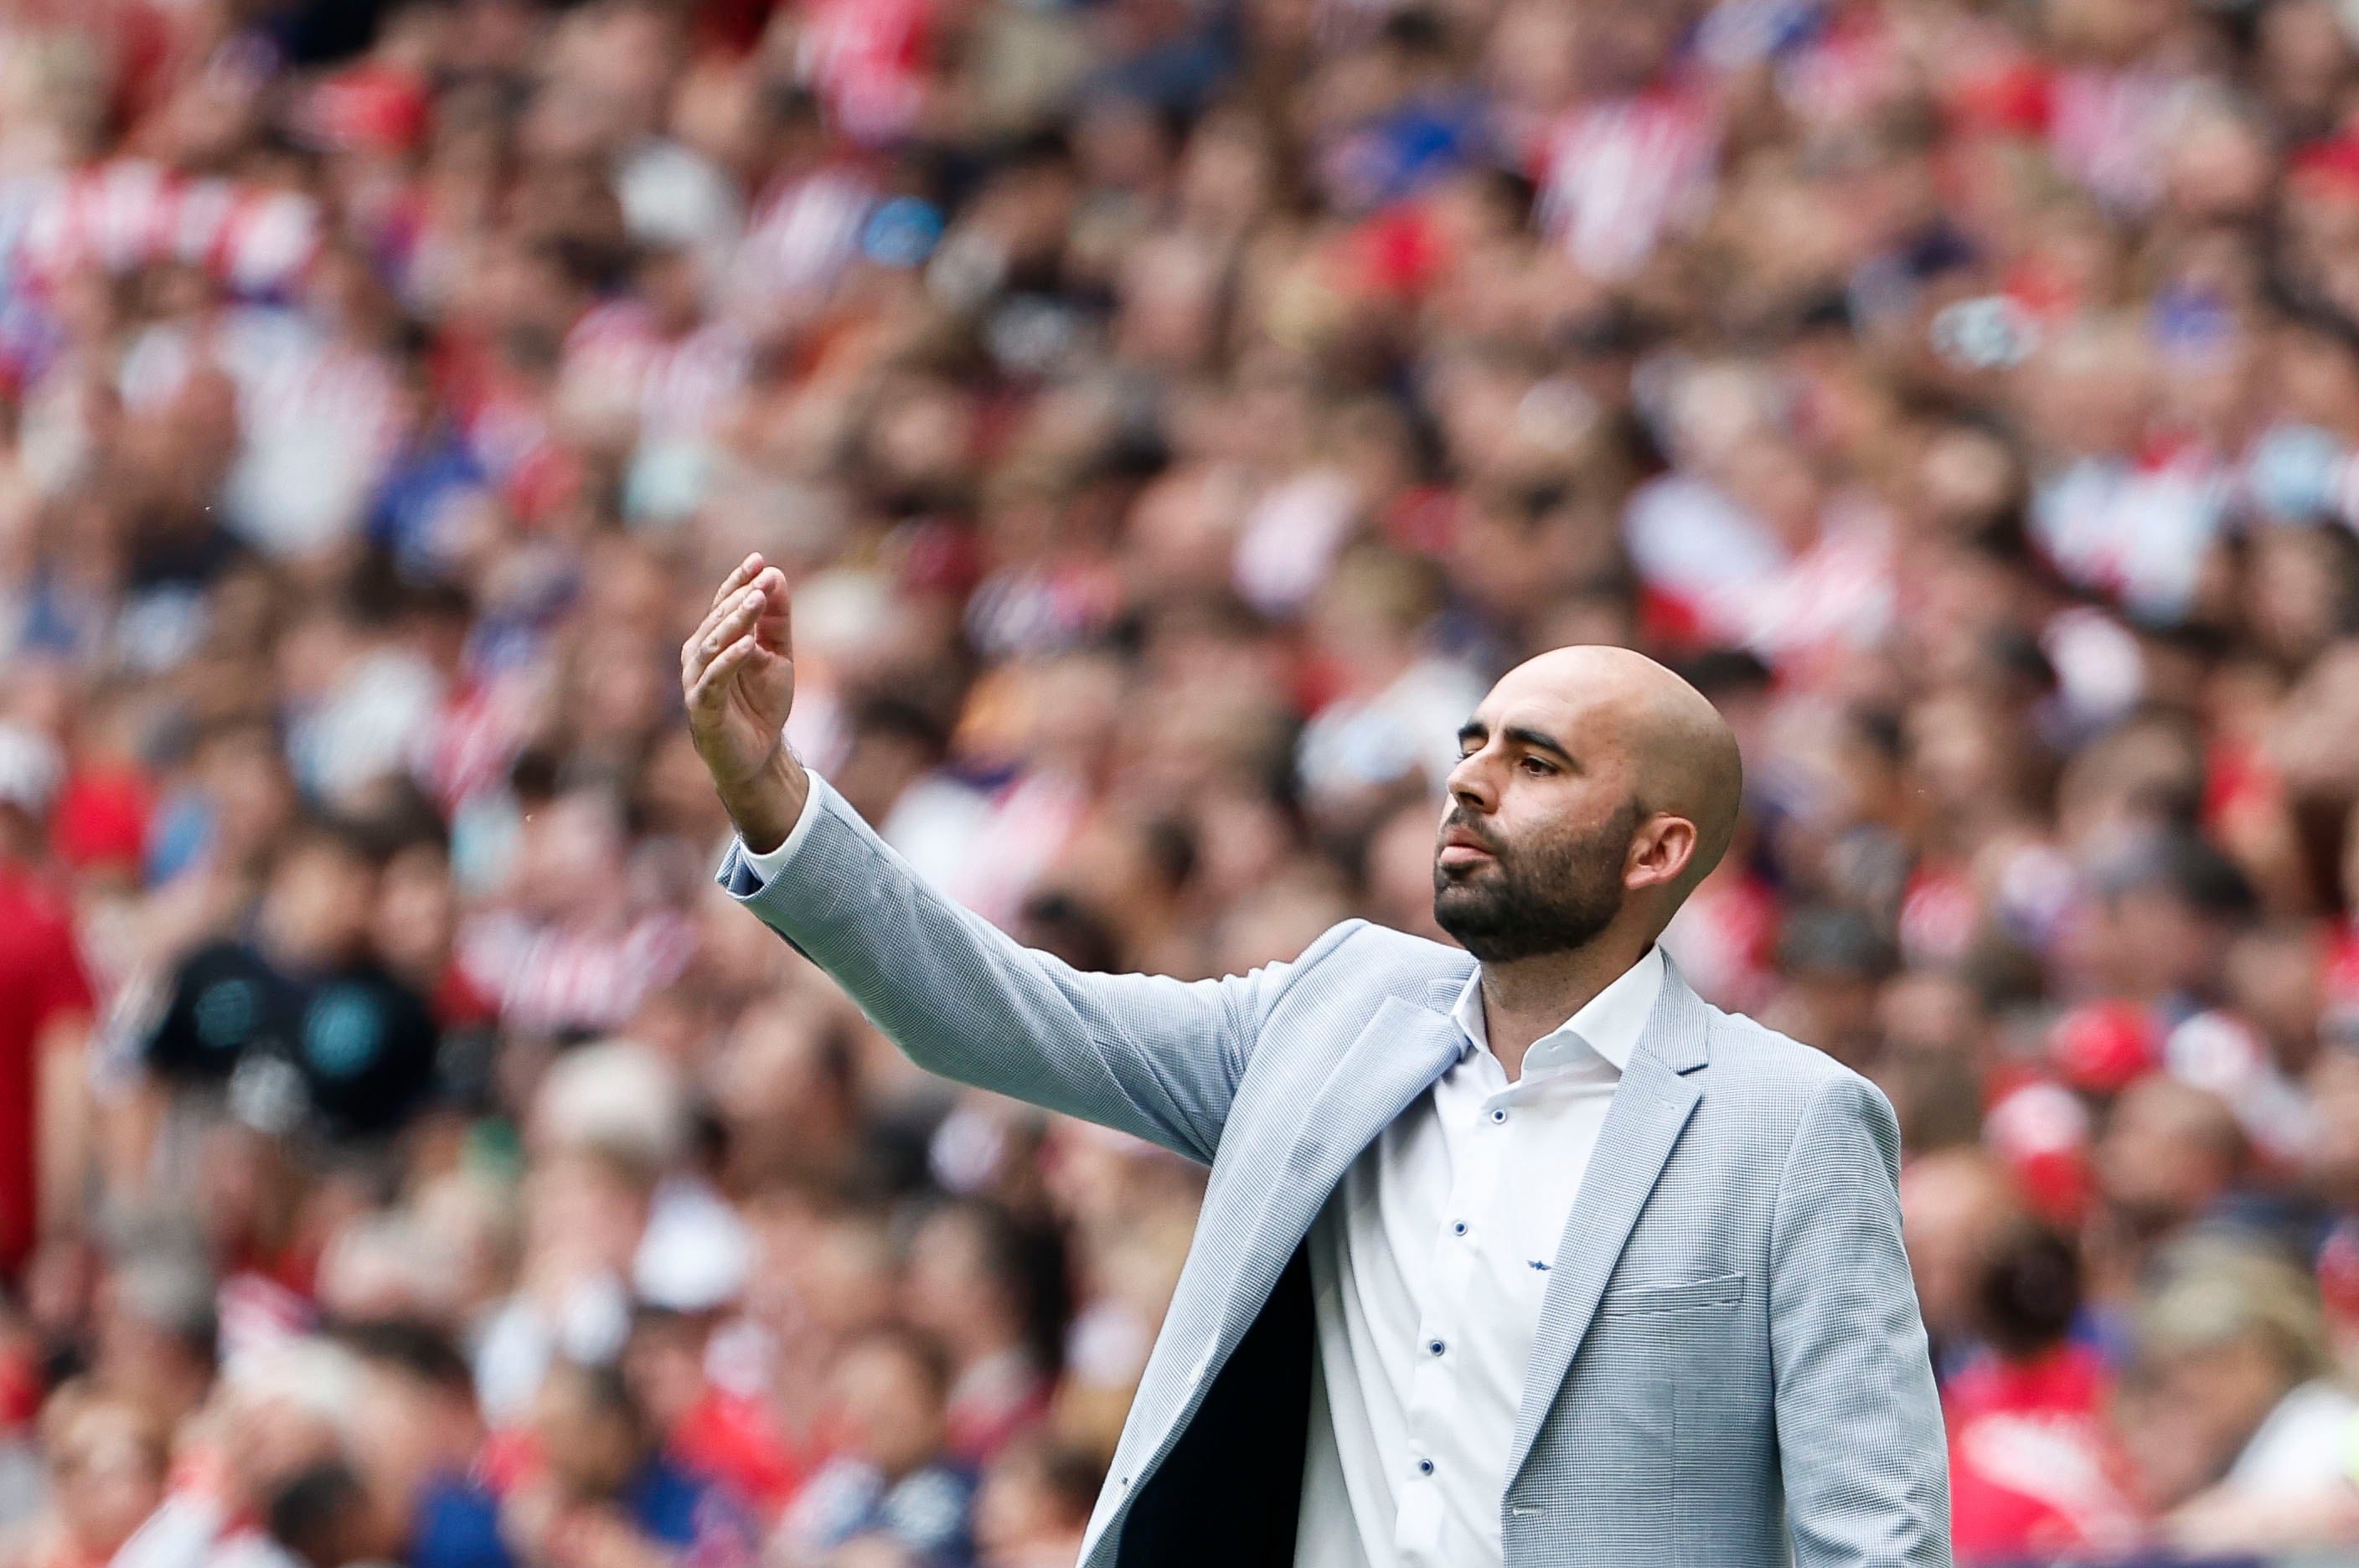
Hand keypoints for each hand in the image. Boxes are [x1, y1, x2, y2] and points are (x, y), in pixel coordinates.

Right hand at [683, 553, 808, 852]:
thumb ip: (776, 621)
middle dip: (738, 597)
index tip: (759, 559)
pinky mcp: (701, 709)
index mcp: (713, 641)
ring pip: (711, 645)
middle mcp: (698, 657)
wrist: (758, 756)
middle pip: (716, 621)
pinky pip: (713, 680)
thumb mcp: (777, 656)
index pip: (723, 605)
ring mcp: (696, 682)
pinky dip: (730, 660)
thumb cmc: (761, 705)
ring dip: (734, 622)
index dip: (738, 581)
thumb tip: (776, 576)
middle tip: (762, 579)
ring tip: (756, 601)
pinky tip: (749, 644)